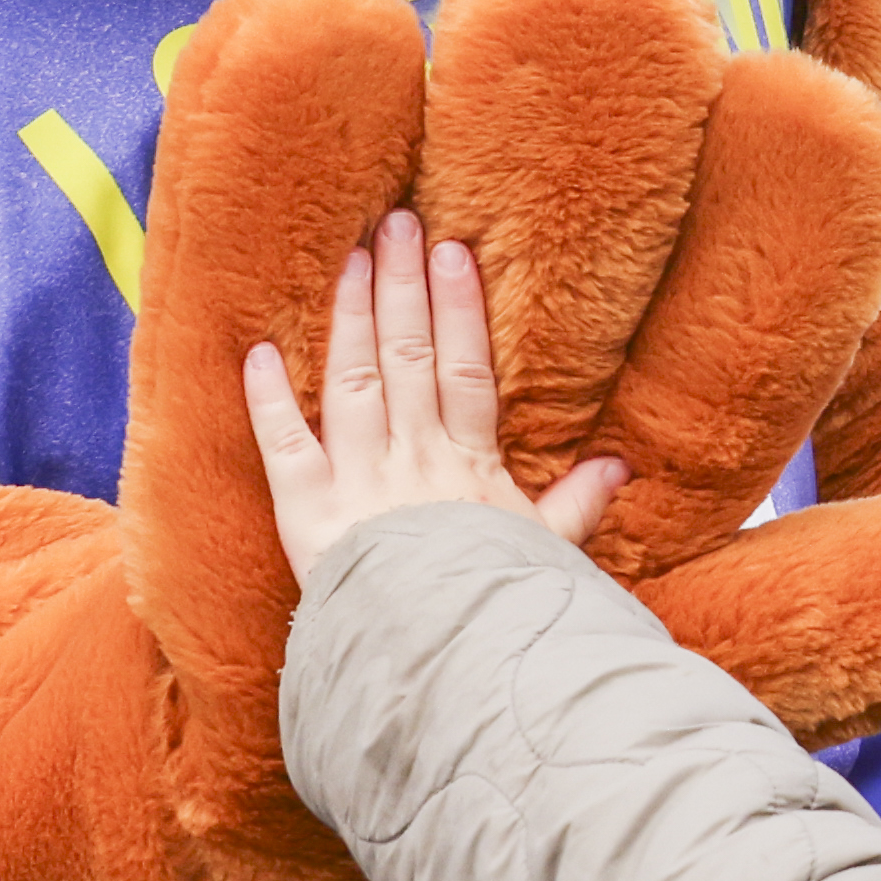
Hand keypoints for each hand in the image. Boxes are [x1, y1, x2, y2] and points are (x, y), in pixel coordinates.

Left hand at [240, 213, 624, 595]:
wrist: (444, 659)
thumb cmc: (497, 607)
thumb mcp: (546, 555)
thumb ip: (575, 506)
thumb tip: (621, 466)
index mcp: (468, 466)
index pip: (464, 370)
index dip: (458, 307)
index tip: (451, 252)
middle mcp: (414, 460)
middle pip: (408, 356)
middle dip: (402, 285)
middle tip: (395, 222)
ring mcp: (360, 481)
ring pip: (354, 381)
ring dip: (349, 316)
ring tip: (347, 257)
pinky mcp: (308, 513)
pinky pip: (284, 447)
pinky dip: (268, 400)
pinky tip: (259, 351)